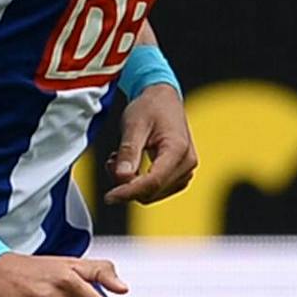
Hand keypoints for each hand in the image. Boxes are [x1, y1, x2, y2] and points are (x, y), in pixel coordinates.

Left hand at [105, 84, 196, 205]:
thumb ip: (128, 152)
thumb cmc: (150, 107)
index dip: (129, 191)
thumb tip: (121, 177)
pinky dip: (138, 183)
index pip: (153, 182)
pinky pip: (155, 190)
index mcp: (178, 149)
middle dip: (127, 184)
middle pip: (152, 191)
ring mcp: (185, 171)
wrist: (163, 99)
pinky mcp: (179, 176)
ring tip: (120, 159)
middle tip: (112, 163)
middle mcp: (187, 163)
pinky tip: (130, 165)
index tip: (109, 197)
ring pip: (152, 194)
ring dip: (131, 183)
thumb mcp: (134, 125)